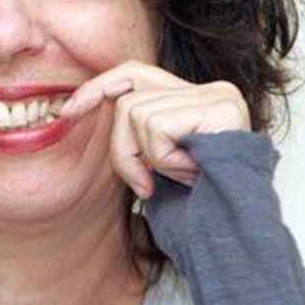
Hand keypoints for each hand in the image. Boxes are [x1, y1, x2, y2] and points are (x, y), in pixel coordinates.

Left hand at [59, 60, 251, 198]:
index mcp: (197, 97)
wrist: (236, 230)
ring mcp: (218, 96)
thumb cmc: (199, 204)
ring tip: (182, 177)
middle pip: (129, 100)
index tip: (68, 111)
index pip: (135, 73)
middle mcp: (212, 90)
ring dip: (149, 159)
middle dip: (123, 148)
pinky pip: (157, 127)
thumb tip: (82, 106)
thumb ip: (137, 129)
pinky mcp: (220, 108)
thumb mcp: (158, 160)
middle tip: (142, 184)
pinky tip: (190, 172)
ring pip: (137, 114)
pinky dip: (163, 159)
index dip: (98, 87)